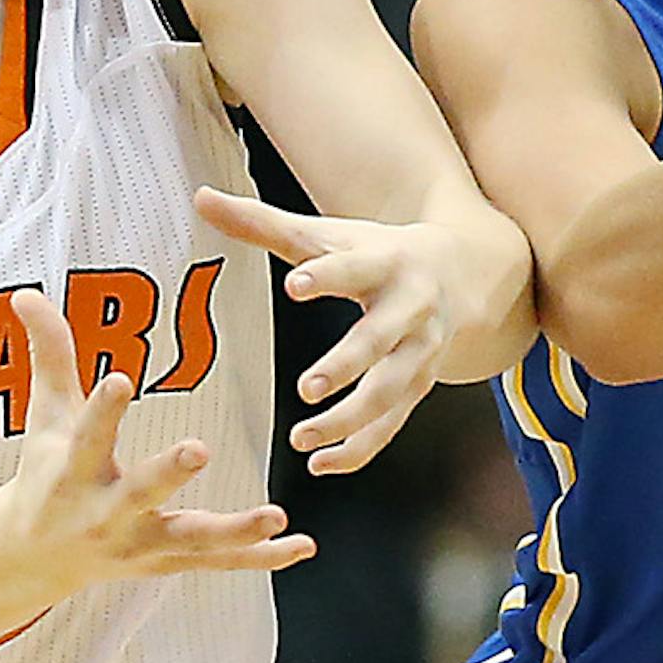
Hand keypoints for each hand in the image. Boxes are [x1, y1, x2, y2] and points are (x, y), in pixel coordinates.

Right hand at [6, 289, 313, 582]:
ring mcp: (139, 544)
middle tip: (200, 449)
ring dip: (234, 531)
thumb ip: (50, 356)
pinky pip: (219, 563)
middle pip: (140, 493)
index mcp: (72, 473)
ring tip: (276, 515)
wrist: (33, 558)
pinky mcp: (167, 563)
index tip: (121, 380)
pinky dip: (261, 558)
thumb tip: (24, 292)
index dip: (102, 410)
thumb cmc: (46, 473)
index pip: (86, 437)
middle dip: (167, 474)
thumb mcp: (45, 416)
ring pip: (190, 540)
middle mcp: (105, 513)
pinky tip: (301, 545)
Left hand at [195, 187, 454, 473]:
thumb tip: (201, 198)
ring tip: (302, 438)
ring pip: (390, 393)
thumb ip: (263, 223)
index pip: (356, 268)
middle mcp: (411, 309)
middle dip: (346, 365)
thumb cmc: (376, 251)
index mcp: (386, 263)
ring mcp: (421, 352)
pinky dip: (359, 449)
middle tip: (305, 388)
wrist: (461, 271)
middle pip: (380, 340)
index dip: (328, 275)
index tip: (296, 284)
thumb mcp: (327, 233)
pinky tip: (320, 464)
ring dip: (349, 420)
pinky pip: (393, 424)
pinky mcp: (421, 386)